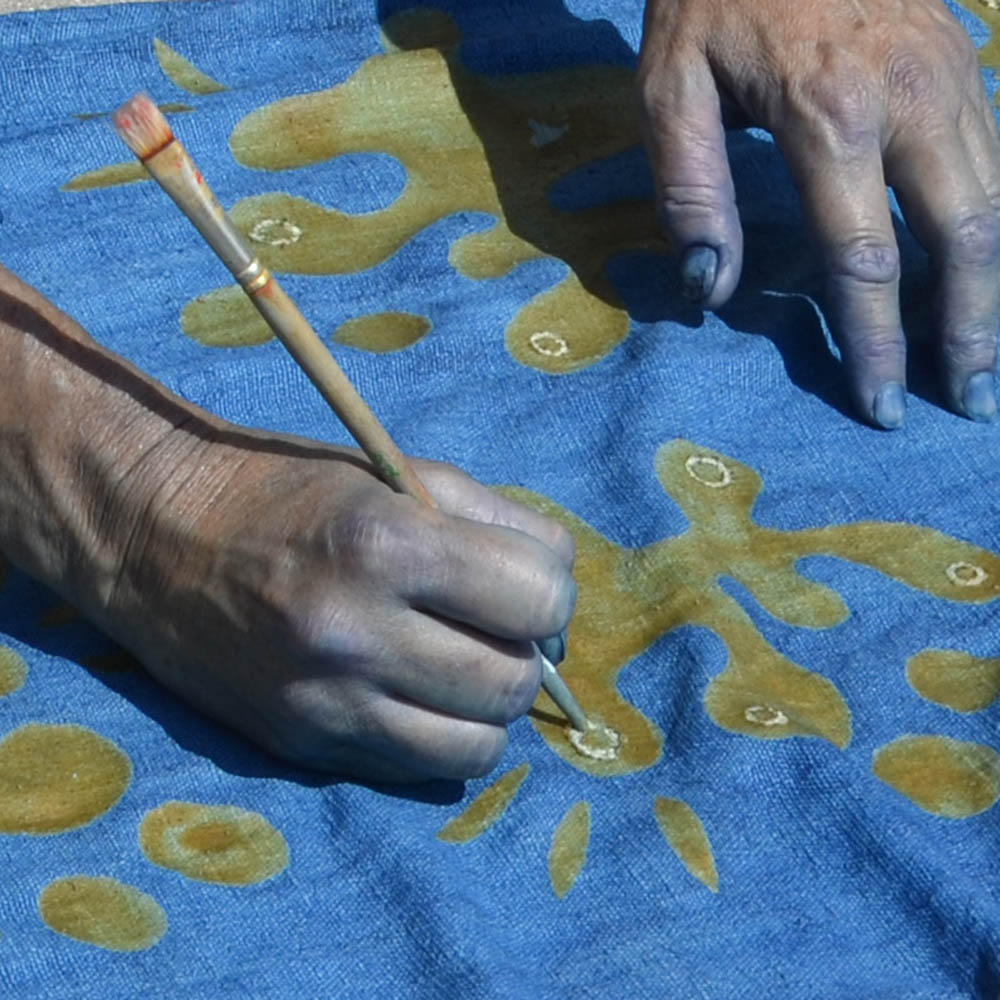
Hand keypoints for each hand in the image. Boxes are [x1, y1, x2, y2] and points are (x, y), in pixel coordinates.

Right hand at [104, 438, 576, 781]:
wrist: (158, 533)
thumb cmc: (292, 491)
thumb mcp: (401, 475)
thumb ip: (500, 526)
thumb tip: (561, 601)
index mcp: (389, 544)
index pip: (540, 598)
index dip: (551, 592)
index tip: (525, 586)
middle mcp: (357, 633)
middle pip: (516, 683)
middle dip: (525, 655)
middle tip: (493, 629)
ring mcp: (326, 701)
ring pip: (479, 747)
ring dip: (489, 708)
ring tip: (459, 667)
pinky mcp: (302, 744)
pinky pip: (419, 769)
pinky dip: (439, 736)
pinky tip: (415, 695)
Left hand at [637, 0, 999, 426]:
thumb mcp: (670, 87)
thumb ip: (690, 190)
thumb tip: (710, 289)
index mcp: (830, 118)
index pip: (864, 262)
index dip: (876, 344)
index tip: (884, 404)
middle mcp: (911, 101)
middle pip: (962, 240)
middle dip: (968, 330)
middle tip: (967, 399)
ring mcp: (952, 74)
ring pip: (998, 200)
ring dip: (996, 286)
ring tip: (988, 354)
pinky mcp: (966, 57)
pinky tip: (990, 269)